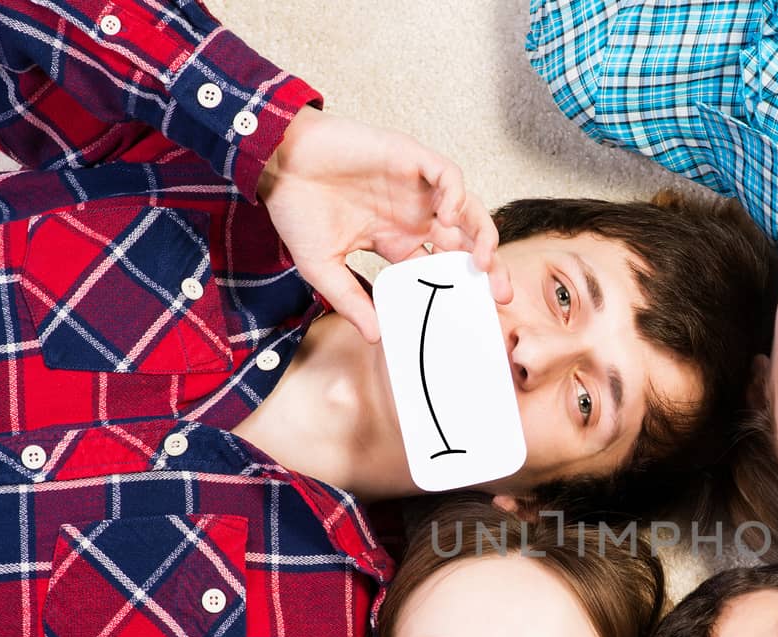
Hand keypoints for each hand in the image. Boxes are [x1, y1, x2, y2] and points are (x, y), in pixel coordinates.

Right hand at [258, 107, 513, 342]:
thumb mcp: (323, 267)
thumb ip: (351, 300)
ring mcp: (414, 187)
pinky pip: (447, 175)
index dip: (461, 286)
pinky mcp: (409, 158)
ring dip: (481, 233)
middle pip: (465, 241)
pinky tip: (447, 218)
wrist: (277, 163)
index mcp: (396, 240)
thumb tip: (375, 336)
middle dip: (488, 266)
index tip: (475, 311)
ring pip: (466, 209)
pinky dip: (456, 195)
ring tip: (484, 261)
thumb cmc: (296, 209)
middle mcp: (412, 215)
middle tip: (501, 294)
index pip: (442, 265)